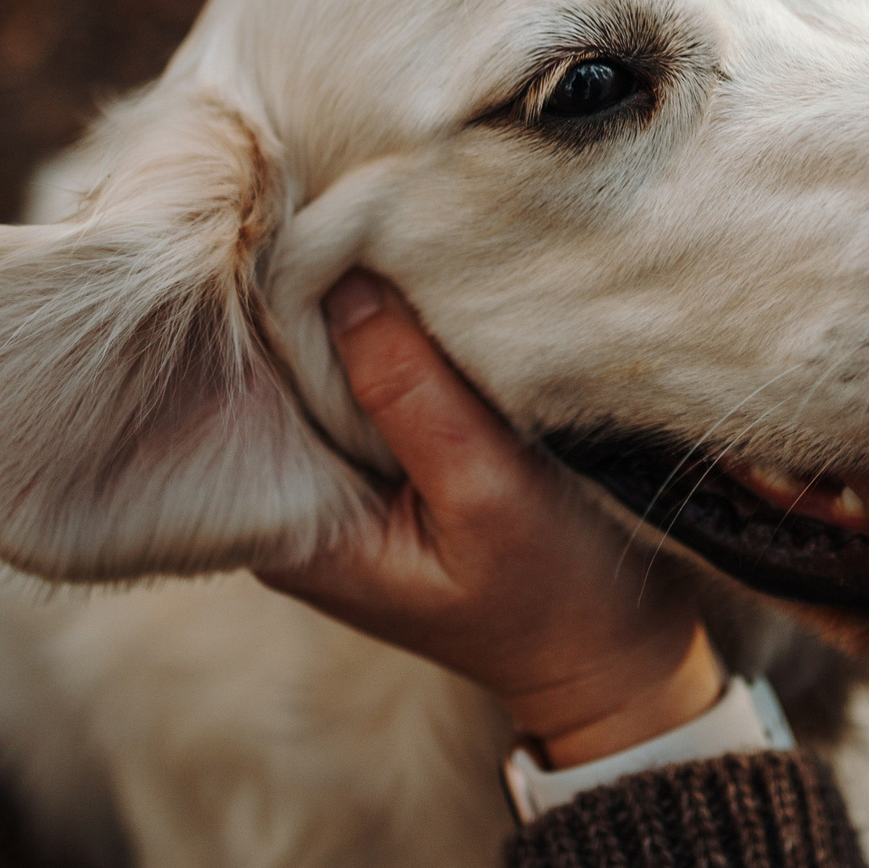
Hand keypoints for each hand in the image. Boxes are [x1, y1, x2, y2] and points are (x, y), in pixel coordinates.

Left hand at [259, 272, 724, 767]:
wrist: (622, 663)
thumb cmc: (557, 600)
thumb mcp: (488, 496)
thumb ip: (413, 396)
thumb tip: (347, 281)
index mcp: (294, 528)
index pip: (246, 392)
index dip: (271, 306)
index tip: (308, 227)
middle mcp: (304, 498)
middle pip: (285, 369)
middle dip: (318, 293)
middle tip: (359, 204)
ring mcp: (350, 479)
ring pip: (334, 363)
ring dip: (366, 307)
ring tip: (392, 225)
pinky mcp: (397, 460)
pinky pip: (381, 377)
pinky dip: (405, 335)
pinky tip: (426, 283)